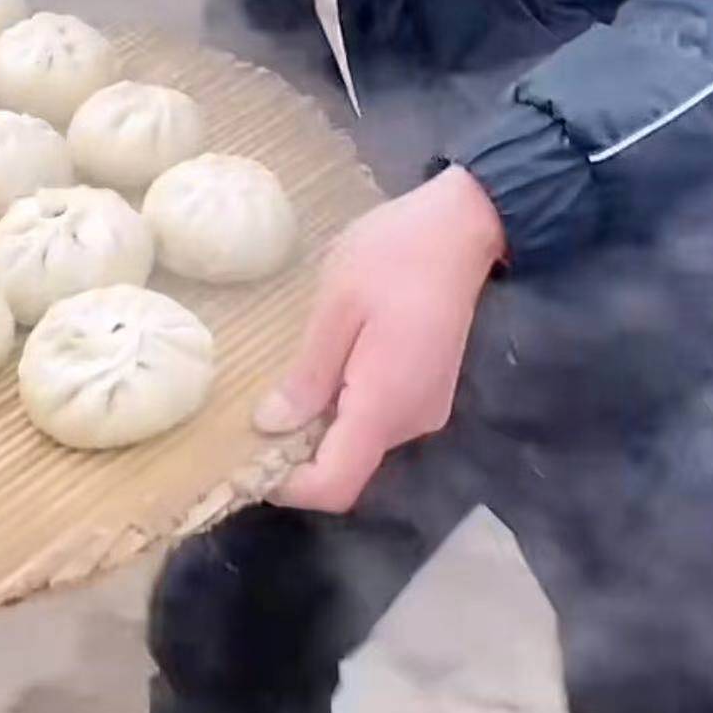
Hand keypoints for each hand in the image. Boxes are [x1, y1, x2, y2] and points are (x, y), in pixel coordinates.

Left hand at [253, 165, 504, 512]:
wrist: (462, 225)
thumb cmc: (395, 254)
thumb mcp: (338, 304)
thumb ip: (309, 374)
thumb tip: (270, 426)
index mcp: (385, 404)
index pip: (336, 484)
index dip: (290, 487)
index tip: (250, 458)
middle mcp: (412, 421)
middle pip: (349, 467)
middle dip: (302, 453)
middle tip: (259, 411)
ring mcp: (427, 407)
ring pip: (364, 443)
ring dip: (324, 426)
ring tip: (292, 381)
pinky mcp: (431, 391)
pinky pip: (381, 419)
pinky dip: (349, 409)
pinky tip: (330, 367)